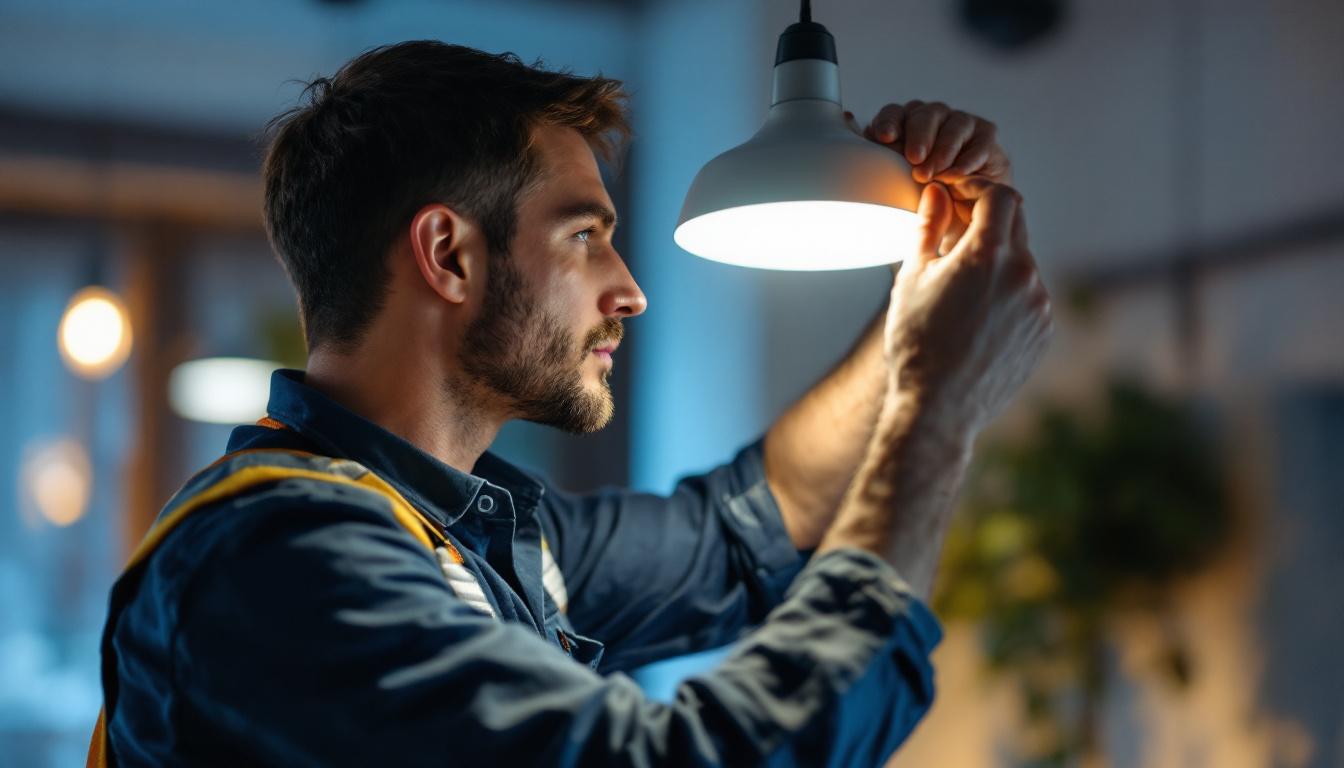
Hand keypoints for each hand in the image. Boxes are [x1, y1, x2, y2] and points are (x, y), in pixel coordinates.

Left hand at [846, 102, 1010, 252]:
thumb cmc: (918, 200)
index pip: (894, 113)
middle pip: (925, 114)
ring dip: (943, 148)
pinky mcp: (986, 138)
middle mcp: (933, 119)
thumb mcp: (889, 181)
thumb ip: (869, 153)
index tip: (885, 138)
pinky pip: (980, 142)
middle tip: (914, 159)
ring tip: (935, 173)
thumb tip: (848, 119)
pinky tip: (957, 175)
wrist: (956, 222)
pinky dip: (968, 159)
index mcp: (905, 124)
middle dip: (918, 136)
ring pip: (954, 124)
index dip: (889, 122)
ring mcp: (962, 125)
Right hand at [883, 179, 1052, 446]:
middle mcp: (1022, 273)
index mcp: (988, 255)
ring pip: (1022, 262)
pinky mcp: (1044, 329)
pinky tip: (977, 317)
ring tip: (962, 288)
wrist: (939, 407)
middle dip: (988, 218)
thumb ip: (927, 228)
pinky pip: (1029, 296)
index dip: (978, 189)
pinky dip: (1008, 292)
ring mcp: (1039, 303)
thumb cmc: (916, 343)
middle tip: (958, 230)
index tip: (958, 195)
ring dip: (997, 260)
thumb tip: (935, 193)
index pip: (999, 196)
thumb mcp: (912, 279)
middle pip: (1015, 223)